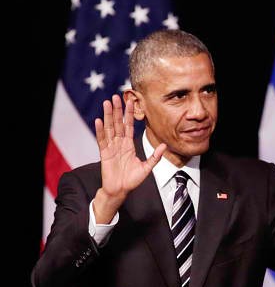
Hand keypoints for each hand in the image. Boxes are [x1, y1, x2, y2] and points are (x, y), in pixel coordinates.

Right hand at [92, 95, 165, 222]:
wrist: (121, 190)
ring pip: (109, 128)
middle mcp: (119, 143)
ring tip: (107, 103)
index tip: (130, 101)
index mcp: (128, 145)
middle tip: (115, 96)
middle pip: (118, 123)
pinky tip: (98, 121)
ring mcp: (111, 147)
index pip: (128, 126)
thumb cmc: (132, 180)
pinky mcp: (104, 154)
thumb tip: (164, 145)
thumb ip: (155, 157)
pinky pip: (102, 140)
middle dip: (117, 110)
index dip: (129, 114)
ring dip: (108, 116)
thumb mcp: (147, 167)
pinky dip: (100, 131)